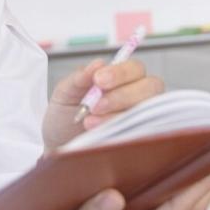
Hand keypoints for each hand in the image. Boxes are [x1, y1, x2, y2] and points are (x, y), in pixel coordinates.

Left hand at [43, 59, 162, 147]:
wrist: (59, 145)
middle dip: (122, 95)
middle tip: (95, 106)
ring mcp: (141, 118)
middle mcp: (138, 96)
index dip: (120, 73)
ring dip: (118, 115)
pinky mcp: (139, 138)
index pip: (135, 68)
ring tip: (89, 123)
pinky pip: (141, 133)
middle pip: (150, 86)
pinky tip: (102, 134)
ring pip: (146, 110)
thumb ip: (79, 77)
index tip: (98, 80)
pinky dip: (122, 132)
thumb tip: (97, 64)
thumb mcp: (65, 93)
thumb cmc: (65, 116)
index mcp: (122, 78)